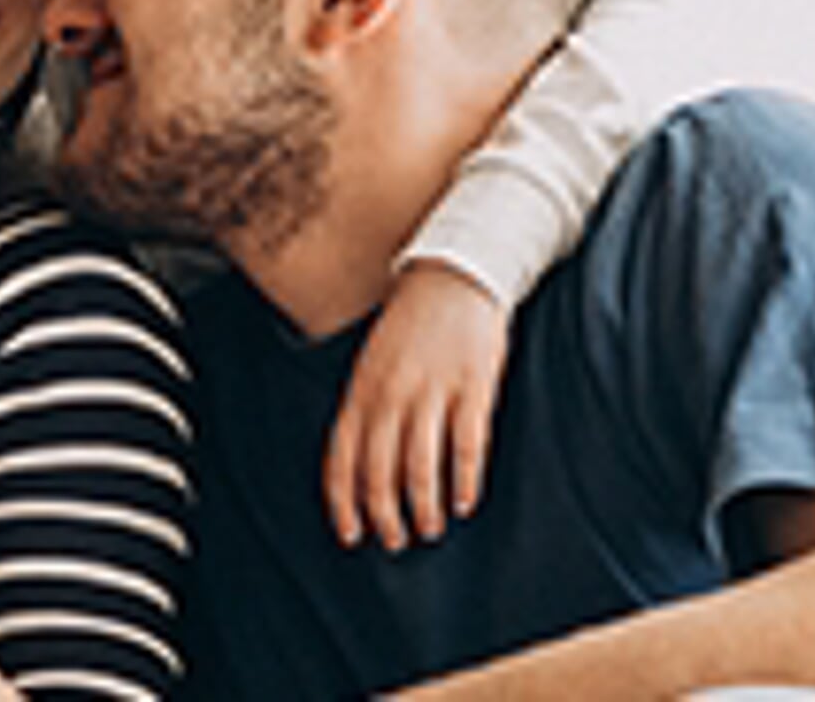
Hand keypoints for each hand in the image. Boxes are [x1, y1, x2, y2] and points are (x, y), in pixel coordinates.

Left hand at [322, 263, 509, 550]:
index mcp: (361, 389)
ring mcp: (432, 390)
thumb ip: (365, 410)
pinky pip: (466, 444)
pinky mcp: (472, 386)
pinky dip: (464, 479)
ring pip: (420, 464)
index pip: (342, 457)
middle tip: (395, 541)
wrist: (454, 273)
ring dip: (423, 506)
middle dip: (384, 514)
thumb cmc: (410, 326)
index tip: (350, 535)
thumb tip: (360, 466)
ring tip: (430, 529)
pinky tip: (465, 502)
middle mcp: (391, 393)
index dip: (344, 502)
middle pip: (379, 469)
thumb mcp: (372, 364)